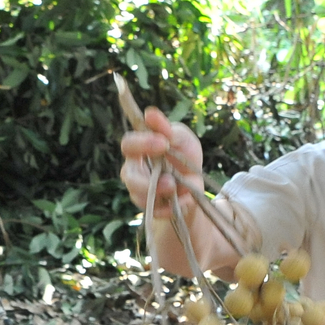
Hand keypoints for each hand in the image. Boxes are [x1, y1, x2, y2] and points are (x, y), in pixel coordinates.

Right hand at [120, 106, 204, 220]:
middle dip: (146, 179)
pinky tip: (183, 200)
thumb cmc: (184, 154)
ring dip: (158, 193)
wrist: (196, 182)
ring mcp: (140, 191)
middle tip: (169, 179)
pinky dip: (171, 207)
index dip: (142, 143)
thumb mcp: (181, 137)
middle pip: (128, 176)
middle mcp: (134, 170)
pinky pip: (155, 211)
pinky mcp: (151, 208)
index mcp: (138, 149)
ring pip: (138, 196)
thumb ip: (166, 128)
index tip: (163, 143)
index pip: (128, 144)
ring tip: (174, 188)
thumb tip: (150, 113)